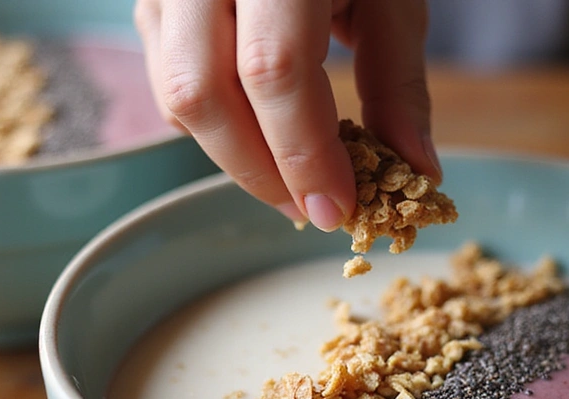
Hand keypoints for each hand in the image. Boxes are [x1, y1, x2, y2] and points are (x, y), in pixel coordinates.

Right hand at [135, 0, 441, 230]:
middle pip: (204, 93)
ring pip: (176, 95)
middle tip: (311, 208)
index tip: (339, 208)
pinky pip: (166, 82)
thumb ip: (398, 81)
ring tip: (290, 182)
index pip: (274, 69)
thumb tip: (416, 171)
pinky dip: (216, 128)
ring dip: (235, 157)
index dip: (304, 152)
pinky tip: (261, 140)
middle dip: (260, 171)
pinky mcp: (152, 4)